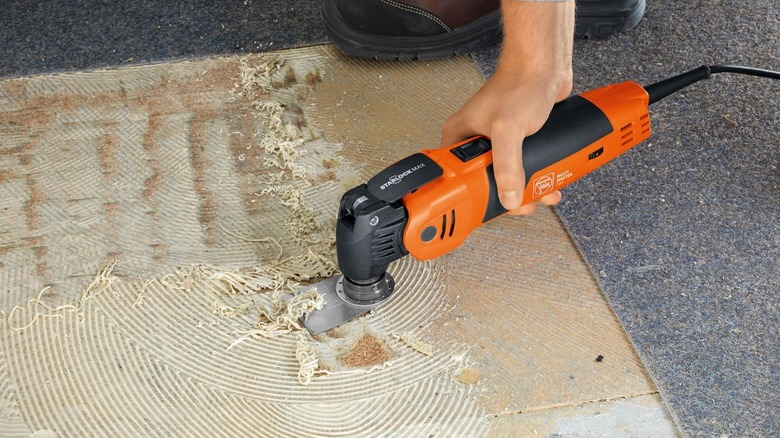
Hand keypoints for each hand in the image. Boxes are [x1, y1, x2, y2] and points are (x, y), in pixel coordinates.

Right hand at [441, 0, 574, 214]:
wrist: (545, 66)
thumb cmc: (519, 84)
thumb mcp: (509, 129)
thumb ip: (508, 165)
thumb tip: (508, 196)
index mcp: (459, 137)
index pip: (457, 177)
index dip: (473, 197)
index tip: (489, 210)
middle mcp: (474, 140)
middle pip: (485, 182)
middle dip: (508, 196)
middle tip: (522, 205)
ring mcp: (497, 142)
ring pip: (508, 177)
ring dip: (527, 190)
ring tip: (542, 195)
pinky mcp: (518, 141)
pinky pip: (524, 167)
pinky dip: (538, 177)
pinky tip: (550, 182)